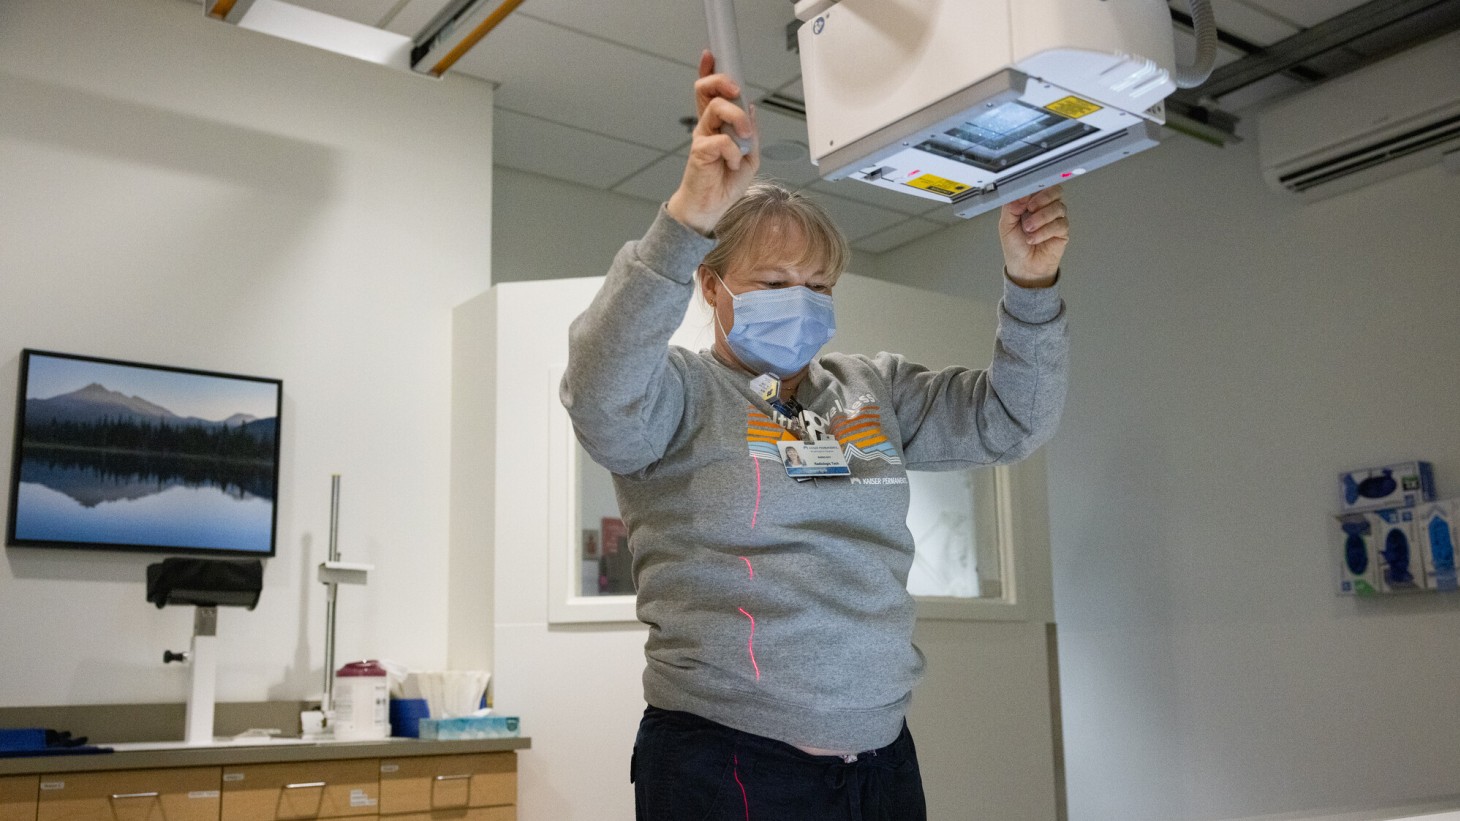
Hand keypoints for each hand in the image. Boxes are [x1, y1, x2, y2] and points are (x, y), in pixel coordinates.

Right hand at [666, 51, 759, 235]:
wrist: (711, 208)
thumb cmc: (725, 183)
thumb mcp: (750, 156)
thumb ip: (751, 132)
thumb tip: (751, 108)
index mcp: (717, 124)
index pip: (710, 92)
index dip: (709, 71)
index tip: (710, 55)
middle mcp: (707, 126)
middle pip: (707, 90)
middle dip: (723, 82)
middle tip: (737, 91)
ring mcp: (702, 137)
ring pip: (718, 109)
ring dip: (738, 119)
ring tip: (744, 138)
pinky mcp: (699, 152)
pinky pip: (720, 140)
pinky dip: (733, 152)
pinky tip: (732, 164)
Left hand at [998, 186, 1067, 286]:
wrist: (1023, 268)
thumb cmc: (1015, 246)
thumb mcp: (1005, 224)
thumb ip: (1011, 207)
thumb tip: (1020, 195)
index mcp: (1031, 202)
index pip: (1039, 185)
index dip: (1034, 187)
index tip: (1025, 196)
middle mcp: (1045, 208)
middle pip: (1055, 191)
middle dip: (1042, 198)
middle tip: (1030, 208)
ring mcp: (1056, 219)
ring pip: (1058, 207)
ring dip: (1041, 218)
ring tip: (1028, 229)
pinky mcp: (1062, 232)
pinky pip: (1060, 225)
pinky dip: (1045, 231)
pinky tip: (1034, 238)